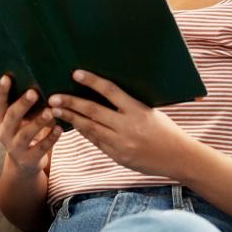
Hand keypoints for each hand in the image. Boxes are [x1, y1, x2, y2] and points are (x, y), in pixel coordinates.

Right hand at [0, 73, 60, 175]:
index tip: (7, 77)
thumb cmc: (23, 131)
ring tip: (50, 111)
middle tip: (33, 92)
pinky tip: (59, 128)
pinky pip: (41, 148)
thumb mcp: (18, 120)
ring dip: (38, 122)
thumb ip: (24, 105)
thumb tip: (40, 81)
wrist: (23, 163)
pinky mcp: (29, 159)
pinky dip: (51, 138)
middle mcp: (4, 133)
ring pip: (26, 134)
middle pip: (12, 117)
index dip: (1, 91)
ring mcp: (15, 148)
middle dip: (22, 104)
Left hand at [46, 69, 194, 179]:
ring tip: (55, 111)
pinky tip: (73, 125)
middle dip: (71, 103)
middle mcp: (128, 126)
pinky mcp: (118, 156)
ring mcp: (121, 143)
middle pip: (93, 111)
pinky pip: (96, 142)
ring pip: (90, 128)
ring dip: (71, 118)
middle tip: (53, 97)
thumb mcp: (150, 112)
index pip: (111, 91)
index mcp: (138, 110)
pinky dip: (84, 132)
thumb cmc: (166, 130)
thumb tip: (105, 94)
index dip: (92, 81)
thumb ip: (129, 106)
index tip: (75, 73)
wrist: (178, 157)